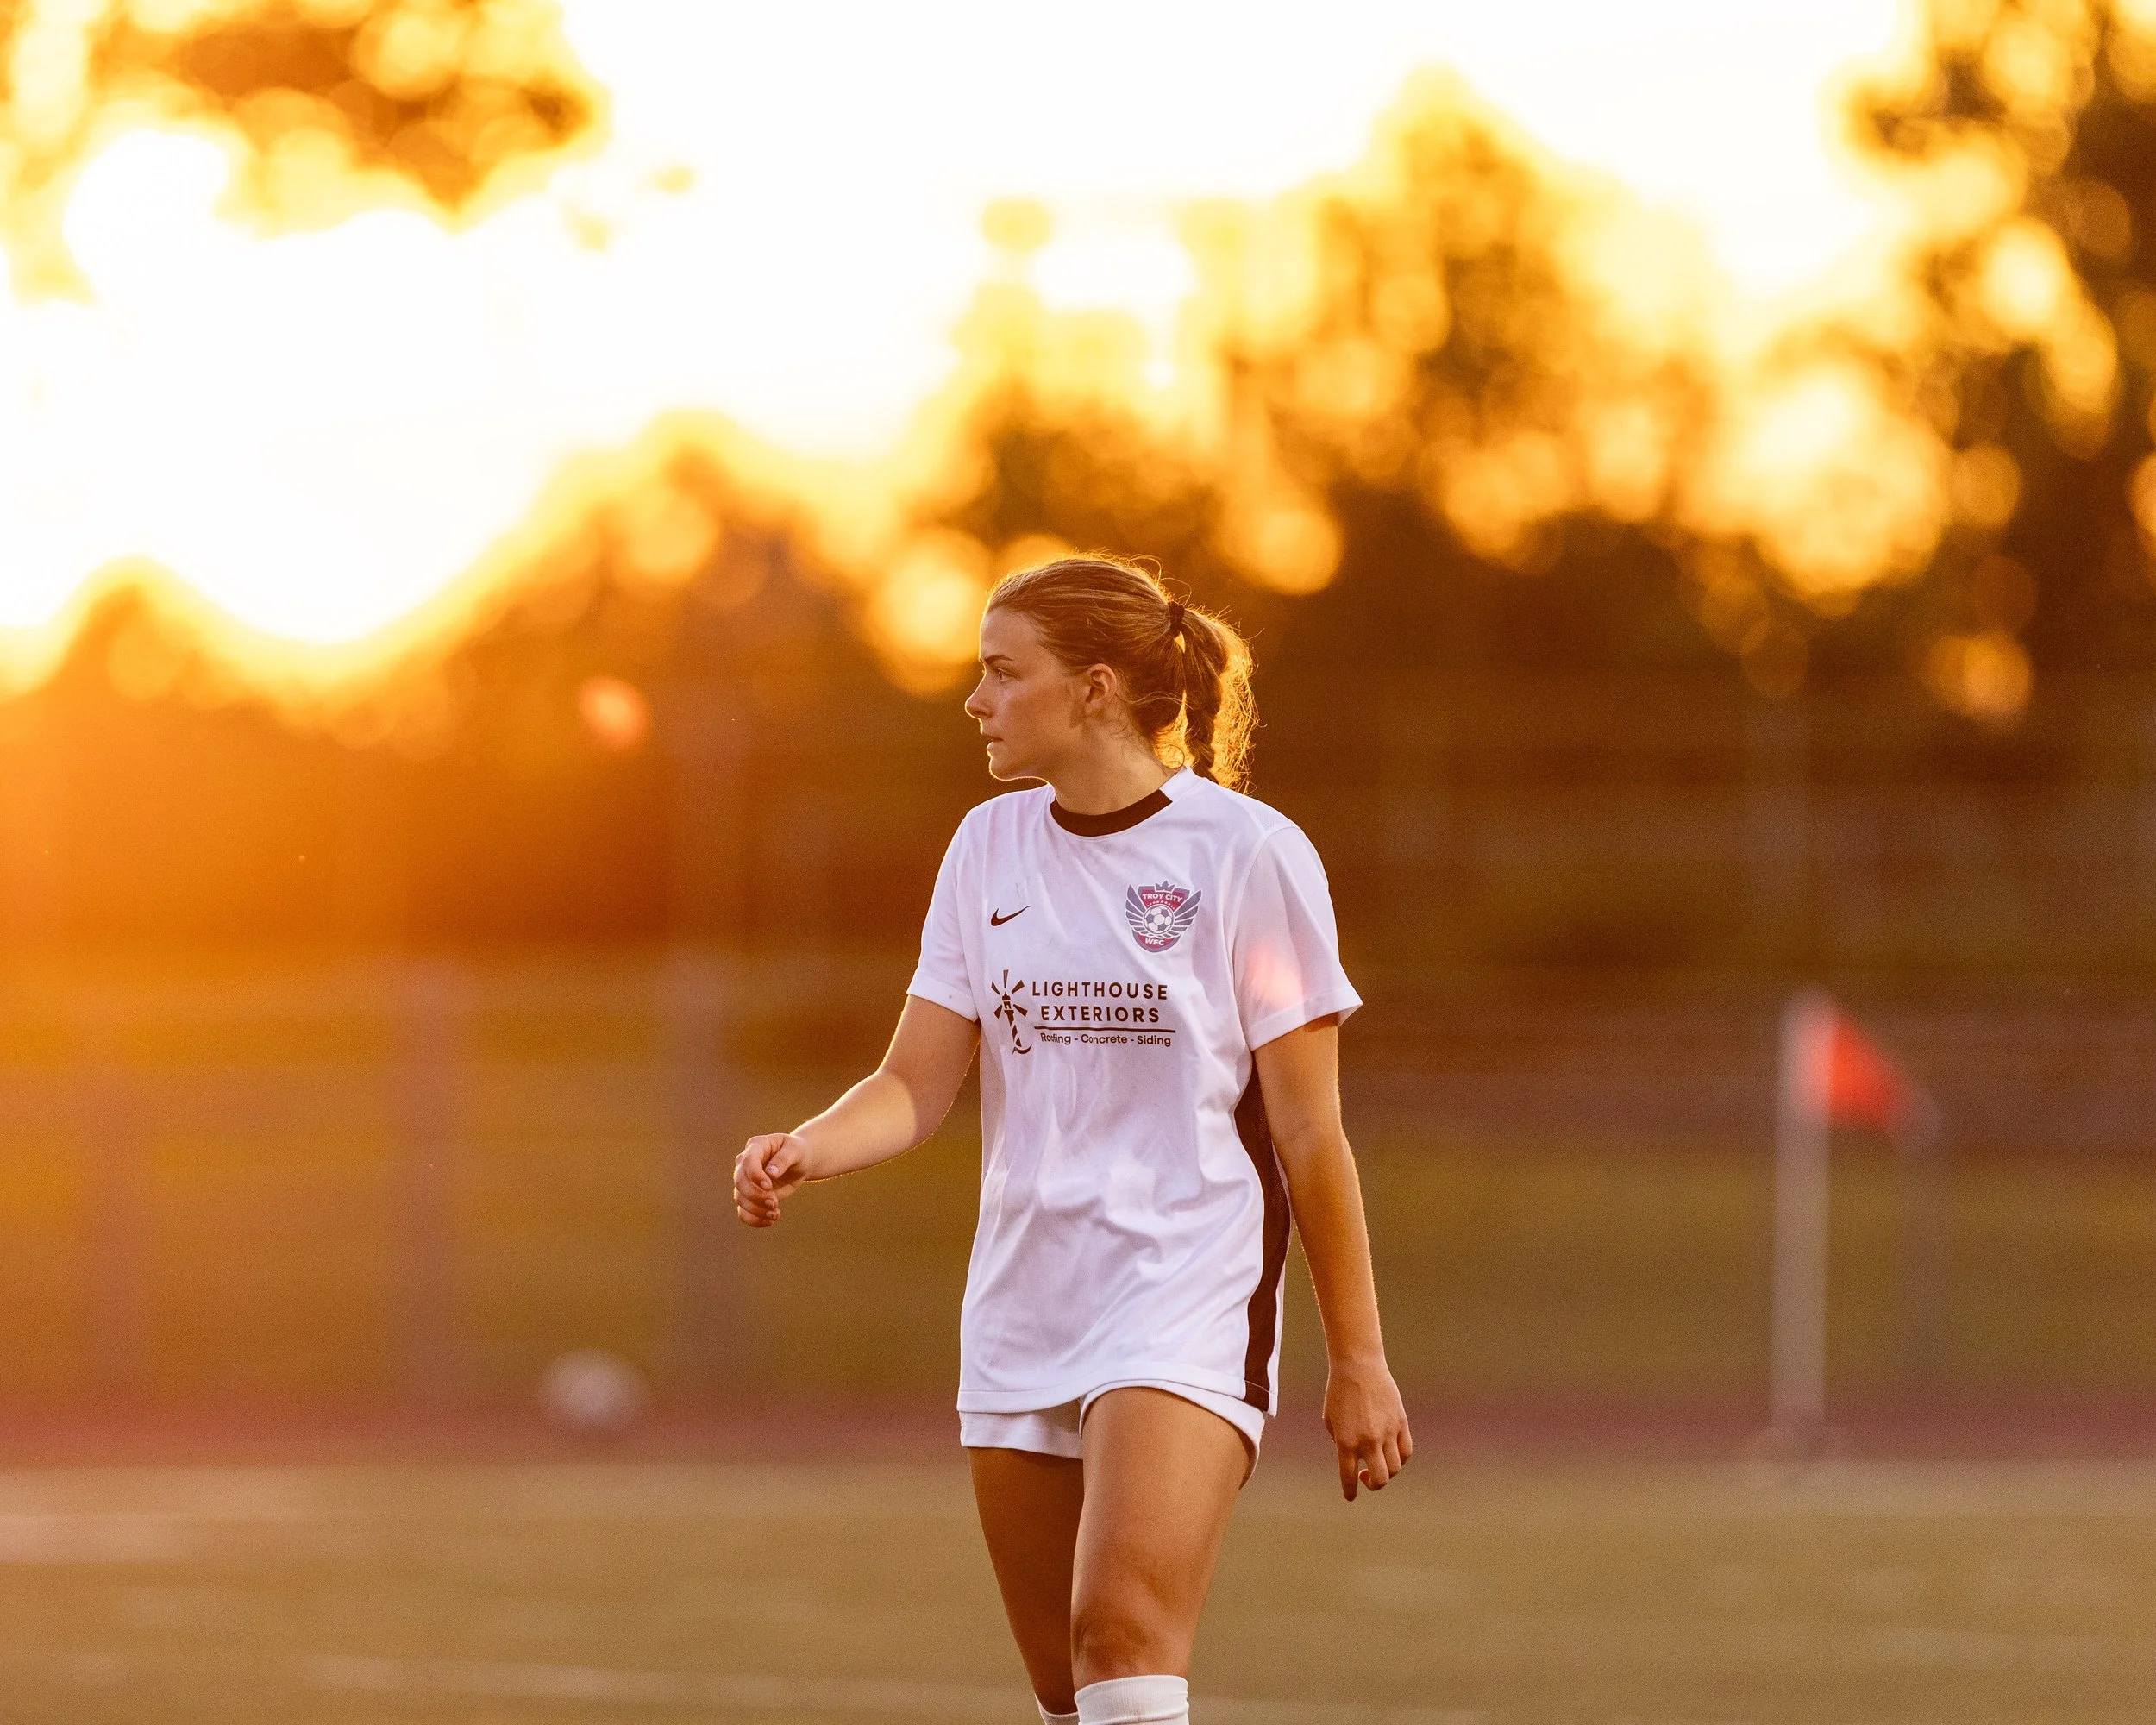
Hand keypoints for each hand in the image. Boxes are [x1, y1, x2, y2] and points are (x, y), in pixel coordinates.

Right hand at [733, 1133, 809, 1226]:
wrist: (799, 1163)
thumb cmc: (797, 1152)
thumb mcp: (795, 1151)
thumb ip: (783, 1159)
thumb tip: (770, 1173)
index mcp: (756, 1147)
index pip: (748, 1162)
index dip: (755, 1176)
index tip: (769, 1186)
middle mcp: (745, 1163)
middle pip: (740, 1181)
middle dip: (755, 1195)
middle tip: (774, 1203)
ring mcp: (746, 1181)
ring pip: (740, 1198)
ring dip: (756, 1209)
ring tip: (775, 1214)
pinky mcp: (750, 1197)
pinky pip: (743, 1212)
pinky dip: (754, 1220)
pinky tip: (770, 1221)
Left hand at [1323, 1355, 1412, 1500]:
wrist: (1358, 1366)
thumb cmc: (1339, 1392)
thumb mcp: (1330, 1421)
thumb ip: (1341, 1444)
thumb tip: (1355, 1462)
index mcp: (1345, 1441)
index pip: (1349, 1477)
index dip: (1350, 1491)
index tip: (1350, 1496)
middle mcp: (1368, 1440)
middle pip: (1379, 1479)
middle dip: (1373, 1485)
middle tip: (1366, 1477)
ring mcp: (1387, 1432)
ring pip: (1395, 1468)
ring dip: (1386, 1473)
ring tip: (1378, 1462)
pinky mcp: (1401, 1423)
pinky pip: (1406, 1451)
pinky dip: (1400, 1459)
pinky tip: (1391, 1453)